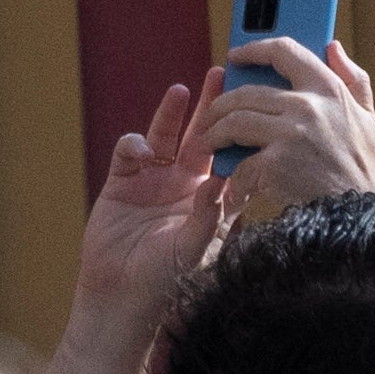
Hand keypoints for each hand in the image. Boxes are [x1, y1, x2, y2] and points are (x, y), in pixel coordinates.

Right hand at [43, 83, 223, 373]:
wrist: (118, 300)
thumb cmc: (165, 285)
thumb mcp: (195, 253)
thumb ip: (207, 218)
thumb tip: (220, 183)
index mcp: (210, 205)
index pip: (230, 161)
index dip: (241, 133)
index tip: (256, 106)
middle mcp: (185, 188)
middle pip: (202, 139)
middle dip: (214, 108)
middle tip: (226, 73)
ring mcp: (153, 182)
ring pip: (165, 137)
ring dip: (172, 113)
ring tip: (183, 90)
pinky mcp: (122, 181)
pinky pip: (129, 150)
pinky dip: (134, 143)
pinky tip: (139, 150)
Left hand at [213, 31, 374, 229]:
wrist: (364, 218)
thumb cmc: (364, 170)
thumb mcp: (369, 120)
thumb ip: (353, 79)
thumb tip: (333, 46)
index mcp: (328, 90)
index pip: (284, 51)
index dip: (254, 48)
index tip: (236, 56)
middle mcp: (307, 106)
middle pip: (247, 92)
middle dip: (222, 103)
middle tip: (212, 113)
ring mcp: (290, 134)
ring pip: (235, 121)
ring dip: (216, 132)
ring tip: (210, 140)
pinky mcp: (277, 164)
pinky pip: (242, 163)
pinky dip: (234, 176)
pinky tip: (232, 183)